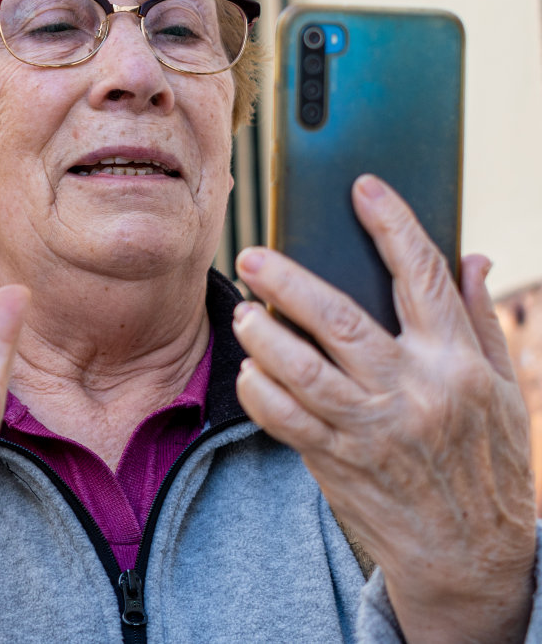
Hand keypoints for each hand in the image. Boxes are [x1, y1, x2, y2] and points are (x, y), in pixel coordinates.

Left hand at [233, 174, 535, 643]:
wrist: (473, 556)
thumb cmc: (486, 461)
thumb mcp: (500, 388)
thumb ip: (478, 319)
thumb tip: (472, 256)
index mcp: (456, 361)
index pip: (422, 276)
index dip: (391, 224)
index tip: (362, 187)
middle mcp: (413, 389)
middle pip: (338, 319)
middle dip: (288, 280)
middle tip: (253, 254)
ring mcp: (372, 427)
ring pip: (299, 368)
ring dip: (261, 334)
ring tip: (244, 312)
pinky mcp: (338, 460)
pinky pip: (282, 416)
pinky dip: (259, 389)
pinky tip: (251, 369)